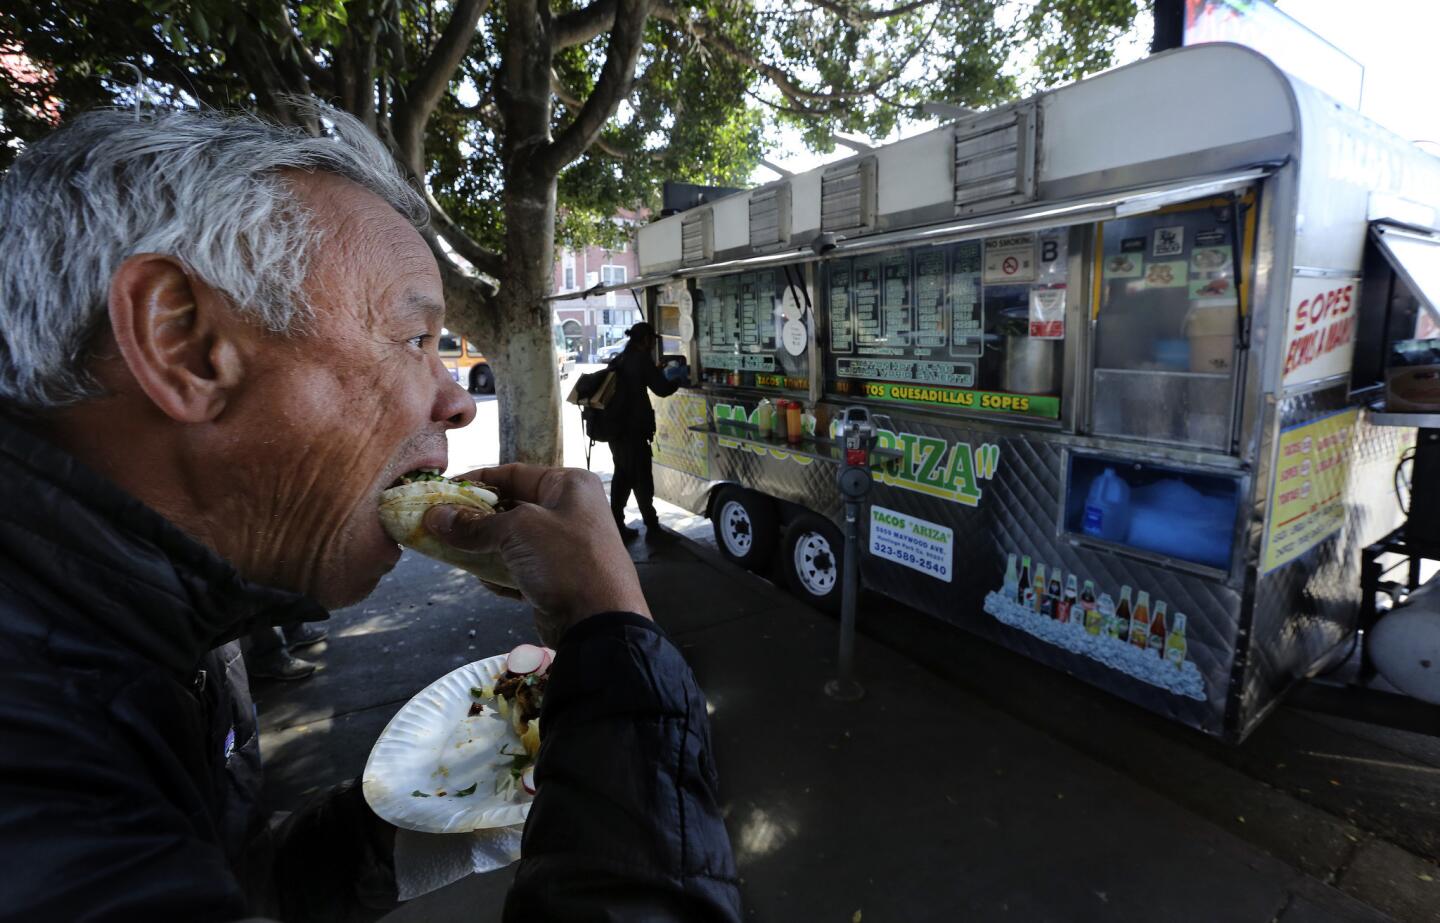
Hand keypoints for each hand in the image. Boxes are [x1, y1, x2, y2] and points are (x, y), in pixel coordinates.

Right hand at [423, 464, 651, 645]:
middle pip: (512, 508)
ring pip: (513, 542)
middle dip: (476, 518)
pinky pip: (520, 570)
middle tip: (439, 524)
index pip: (514, 473)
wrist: (599, 621)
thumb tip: (436, 517)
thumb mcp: (517, 531)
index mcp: (569, 486)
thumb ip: (475, 525)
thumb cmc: (565, 560)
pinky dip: (500, 574)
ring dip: (483, 547)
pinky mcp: (558, 580)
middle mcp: (570, 512)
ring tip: (451, 551)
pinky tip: (481, 579)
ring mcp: (565, 548)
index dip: (477, 481)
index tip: (442, 490)